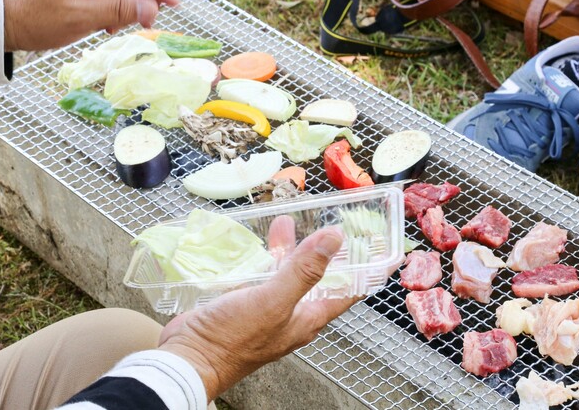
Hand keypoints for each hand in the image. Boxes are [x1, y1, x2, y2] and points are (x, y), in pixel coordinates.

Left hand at [3, 0, 178, 50]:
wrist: (7, 23)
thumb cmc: (38, 20)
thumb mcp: (81, 18)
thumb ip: (119, 10)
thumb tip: (153, 9)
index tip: (175, 5)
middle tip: (151, 21)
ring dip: (132, 4)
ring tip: (124, 26)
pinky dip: (119, 6)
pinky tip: (110, 24)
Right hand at [157, 227, 358, 400]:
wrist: (189, 358)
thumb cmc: (234, 338)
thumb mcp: (274, 300)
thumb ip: (305, 270)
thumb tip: (335, 238)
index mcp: (308, 317)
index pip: (350, 290)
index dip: (370, 270)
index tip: (388, 251)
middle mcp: (292, 313)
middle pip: (319, 277)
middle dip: (326, 250)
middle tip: (334, 223)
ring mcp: (268, 309)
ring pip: (287, 272)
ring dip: (290, 248)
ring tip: (286, 220)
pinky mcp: (244, 302)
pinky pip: (261, 275)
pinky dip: (263, 256)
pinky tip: (254, 242)